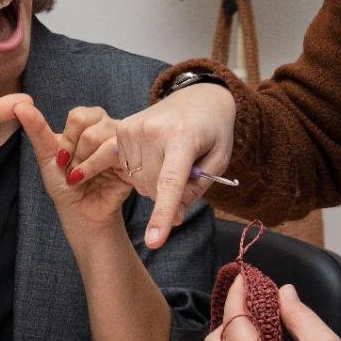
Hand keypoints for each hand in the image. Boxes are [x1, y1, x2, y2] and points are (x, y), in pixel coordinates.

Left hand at [15, 102, 133, 236]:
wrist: (80, 212)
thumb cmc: (65, 184)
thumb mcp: (47, 156)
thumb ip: (36, 130)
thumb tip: (19, 105)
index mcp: (91, 122)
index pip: (79, 115)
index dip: (67, 138)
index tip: (62, 159)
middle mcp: (109, 128)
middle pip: (91, 122)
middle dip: (75, 150)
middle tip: (73, 170)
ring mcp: (123, 143)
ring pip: (102, 135)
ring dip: (84, 161)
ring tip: (81, 176)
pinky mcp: (132, 159)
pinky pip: (114, 150)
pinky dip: (94, 166)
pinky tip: (91, 179)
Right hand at [115, 83, 236, 249]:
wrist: (198, 98)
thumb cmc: (212, 131)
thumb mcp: (218, 160)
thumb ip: (195, 190)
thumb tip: (171, 220)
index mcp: (183, 137)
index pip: (170, 182)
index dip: (161, 214)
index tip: (154, 242)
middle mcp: (153, 131)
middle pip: (153, 187)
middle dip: (169, 191)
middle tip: (185, 169)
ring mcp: (133, 128)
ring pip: (138, 181)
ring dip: (154, 181)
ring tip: (171, 157)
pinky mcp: (122, 129)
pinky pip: (126, 168)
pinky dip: (141, 171)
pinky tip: (153, 158)